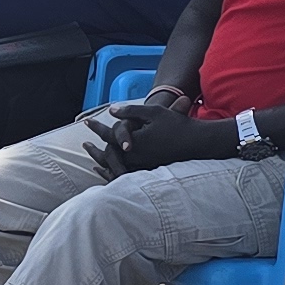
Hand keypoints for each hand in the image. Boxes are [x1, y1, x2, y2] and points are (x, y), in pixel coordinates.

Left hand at [86, 102, 237, 179]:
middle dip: (95, 149)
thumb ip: (130, 112)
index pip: (109, 135)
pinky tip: (112, 170)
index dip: (97, 127)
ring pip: (117, 166)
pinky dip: (116, 171)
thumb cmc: (176, 125)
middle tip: (85, 144)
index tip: (86, 121)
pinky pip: (128, 174)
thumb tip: (111, 110)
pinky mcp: (150, 171)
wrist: (198, 143)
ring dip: (103, 161)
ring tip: (93, 158)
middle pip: (108, 154)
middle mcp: (137, 157)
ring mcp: (143, 166)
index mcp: (135, 143)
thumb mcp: (153, 112)